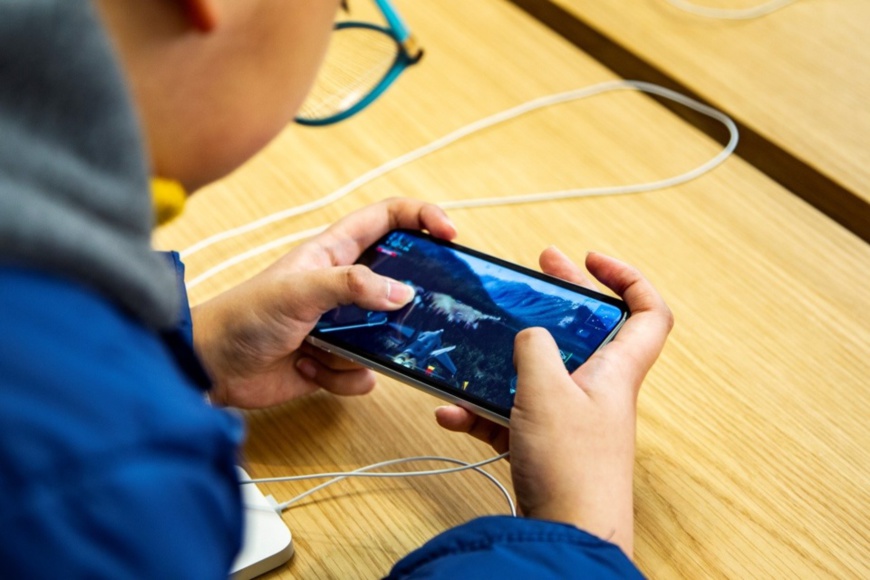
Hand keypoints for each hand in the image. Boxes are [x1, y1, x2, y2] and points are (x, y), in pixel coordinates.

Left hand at [192, 198, 455, 408]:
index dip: (421, 218)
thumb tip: (402, 292)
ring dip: (369, 349)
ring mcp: (342, 325)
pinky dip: (343, 377)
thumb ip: (351, 285)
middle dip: (408, 302)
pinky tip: (310, 369)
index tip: (450, 235)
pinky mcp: (336, 361)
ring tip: (333, 349)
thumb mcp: (298, 290)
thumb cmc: (243, 316)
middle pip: (398, 282)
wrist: (212, 367)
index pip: (386, 220)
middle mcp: (343, 287)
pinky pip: (366, 371)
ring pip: (388, 335)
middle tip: (415, 314)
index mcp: (334, 253)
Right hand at [435, 248, 672, 556]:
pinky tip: (452, 412)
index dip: (627, 277)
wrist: (567, 537)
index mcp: (615, 370)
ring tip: (472, 348)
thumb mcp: (547, 391)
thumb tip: (528, 333)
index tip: (590, 260)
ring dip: (505, 362)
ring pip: (540, 373)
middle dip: (558, 299)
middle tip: (533, 274)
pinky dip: (484, 411)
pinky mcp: (545, 445)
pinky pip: (512, 415)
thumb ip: (534, 348)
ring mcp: (571, 418)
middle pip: (585, 331)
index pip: (647, 312)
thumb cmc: (572, 466)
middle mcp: (597, 390)